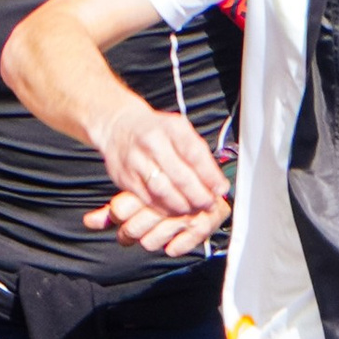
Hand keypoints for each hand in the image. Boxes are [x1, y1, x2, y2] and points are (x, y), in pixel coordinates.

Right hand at [82, 95, 227, 253]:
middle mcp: (152, 142)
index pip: (195, 154)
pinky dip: (165, 209)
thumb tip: (218, 184)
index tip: (220, 189)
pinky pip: (149, 200)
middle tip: (209, 204)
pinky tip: (176, 210)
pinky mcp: (126, 178)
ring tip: (194, 209)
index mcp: (170, 127)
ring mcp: (136, 161)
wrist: (118, 128)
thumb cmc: (155, 132)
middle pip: (180, 177)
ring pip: (164, 191)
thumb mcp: (180, 131)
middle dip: (199, 195)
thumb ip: (199, 155)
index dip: (210, 176)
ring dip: (183, 205)